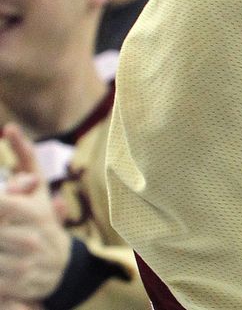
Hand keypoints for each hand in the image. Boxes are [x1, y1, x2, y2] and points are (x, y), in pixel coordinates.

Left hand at [0, 126, 70, 302]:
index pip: (3, 205)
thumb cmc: (41, 220)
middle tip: (1, 221)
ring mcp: (26, 265)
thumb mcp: (38, 191)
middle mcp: (33, 239)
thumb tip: (9, 128)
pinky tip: (2, 257)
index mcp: (36, 213)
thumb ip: (25, 159)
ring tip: (1, 240)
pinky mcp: (19, 286)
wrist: (61, 267)